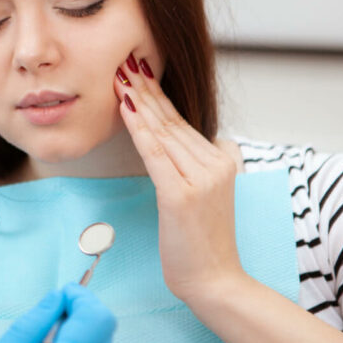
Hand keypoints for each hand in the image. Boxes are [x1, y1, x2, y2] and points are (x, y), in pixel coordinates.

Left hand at [114, 53, 244, 301]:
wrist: (215, 282)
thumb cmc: (201, 243)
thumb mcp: (203, 196)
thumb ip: (193, 166)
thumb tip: (173, 142)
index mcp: (223, 159)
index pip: (181, 121)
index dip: (157, 95)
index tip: (137, 71)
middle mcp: (216, 163)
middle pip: (171, 120)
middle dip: (145, 88)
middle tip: (124, 61)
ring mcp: (201, 178)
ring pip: (162, 132)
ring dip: (138, 101)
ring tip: (119, 77)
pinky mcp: (182, 195)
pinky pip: (156, 155)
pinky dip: (139, 129)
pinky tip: (126, 109)